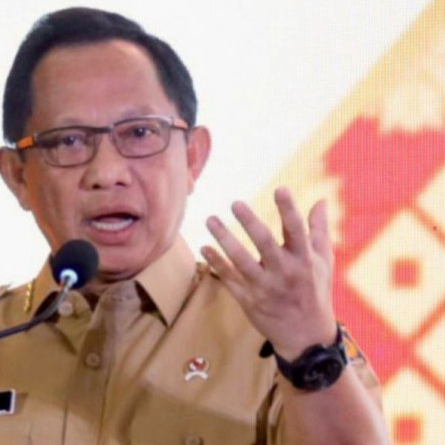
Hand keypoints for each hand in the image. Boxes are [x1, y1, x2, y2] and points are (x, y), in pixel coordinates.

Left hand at [201, 187, 336, 359]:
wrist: (306, 337)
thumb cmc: (315, 292)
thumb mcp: (323, 262)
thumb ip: (319, 231)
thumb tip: (321, 201)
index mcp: (304, 261)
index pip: (297, 231)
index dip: (289, 210)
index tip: (280, 189)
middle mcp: (285, 273)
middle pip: (265, 244)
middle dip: (250, 223)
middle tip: (235, 203)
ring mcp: (265, 288)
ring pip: (241, 261)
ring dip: (224, 239)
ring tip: (210, 219)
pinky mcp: (249, 300)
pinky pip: (229, 279)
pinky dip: (216, 263)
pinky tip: (204, 247)